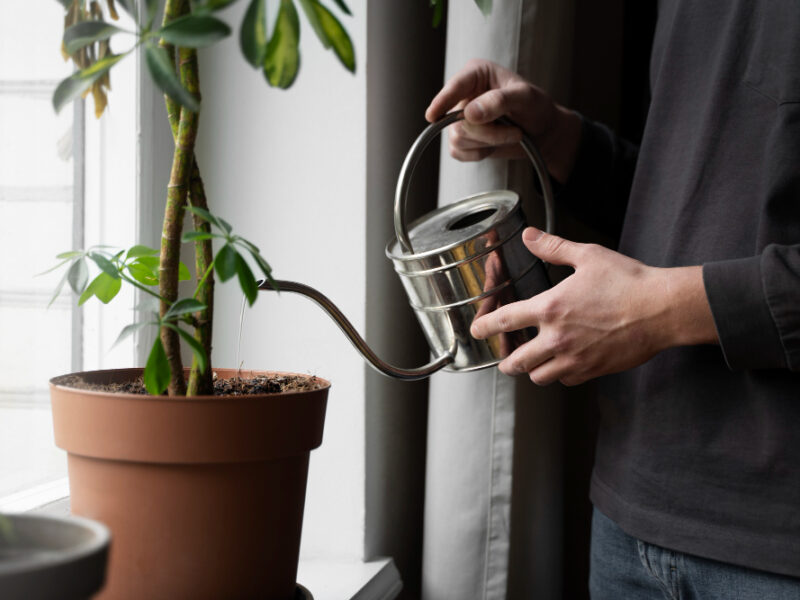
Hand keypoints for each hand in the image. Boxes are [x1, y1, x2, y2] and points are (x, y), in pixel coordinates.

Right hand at [425, 59, 581, 182]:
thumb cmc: (535, 107)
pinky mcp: (461, 139)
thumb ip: (499, 101)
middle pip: (457, 121)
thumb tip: (470, 113)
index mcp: (476, 74)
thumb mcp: (525, 98)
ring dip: (489, 143)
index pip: (455, 87)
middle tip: (515, 131)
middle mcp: (463, 95)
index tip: (432, 115)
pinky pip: (459, 153)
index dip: (442, 101)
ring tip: (510, 134)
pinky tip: (496, 144)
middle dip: (488, 132)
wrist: (541, 131)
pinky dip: (481, 154)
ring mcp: (459, 119)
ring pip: (458, 139)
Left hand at [470, 228, 717, 385]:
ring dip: (532, 370)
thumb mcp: (588, 257)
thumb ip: (553, 248)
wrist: (662, 310)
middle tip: (505, 357)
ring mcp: (574, 359)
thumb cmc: (628, 281)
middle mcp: (557, 338)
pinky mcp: (593, 371)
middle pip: (515, 362)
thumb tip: (529, 236)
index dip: (484, 327)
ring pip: (538, 377)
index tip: (477, 331)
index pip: (504, 322)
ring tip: (533, 361)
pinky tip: (563, 363)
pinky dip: (559, 375)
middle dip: (505, 361)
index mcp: (550, 308)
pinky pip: (565, 381)